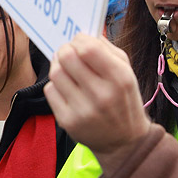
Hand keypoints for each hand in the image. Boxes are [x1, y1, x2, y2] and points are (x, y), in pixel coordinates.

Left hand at [44, 34, 151, 171]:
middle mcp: (102, 95)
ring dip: (58, 66)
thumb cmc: (123, 100)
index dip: (78, 40)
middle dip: (64, 50)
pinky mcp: (67, 121)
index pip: (87, 48)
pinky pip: (50, 91)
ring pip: (55, 73)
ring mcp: (83, 110)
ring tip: (67, 70)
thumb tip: (83, 34)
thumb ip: (107, 50)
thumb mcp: (127, 73)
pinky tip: (67, 89)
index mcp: (120, 78)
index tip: (79, 42)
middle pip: (66, 57)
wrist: (124, 143)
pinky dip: (56, 85)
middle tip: (68, 53)